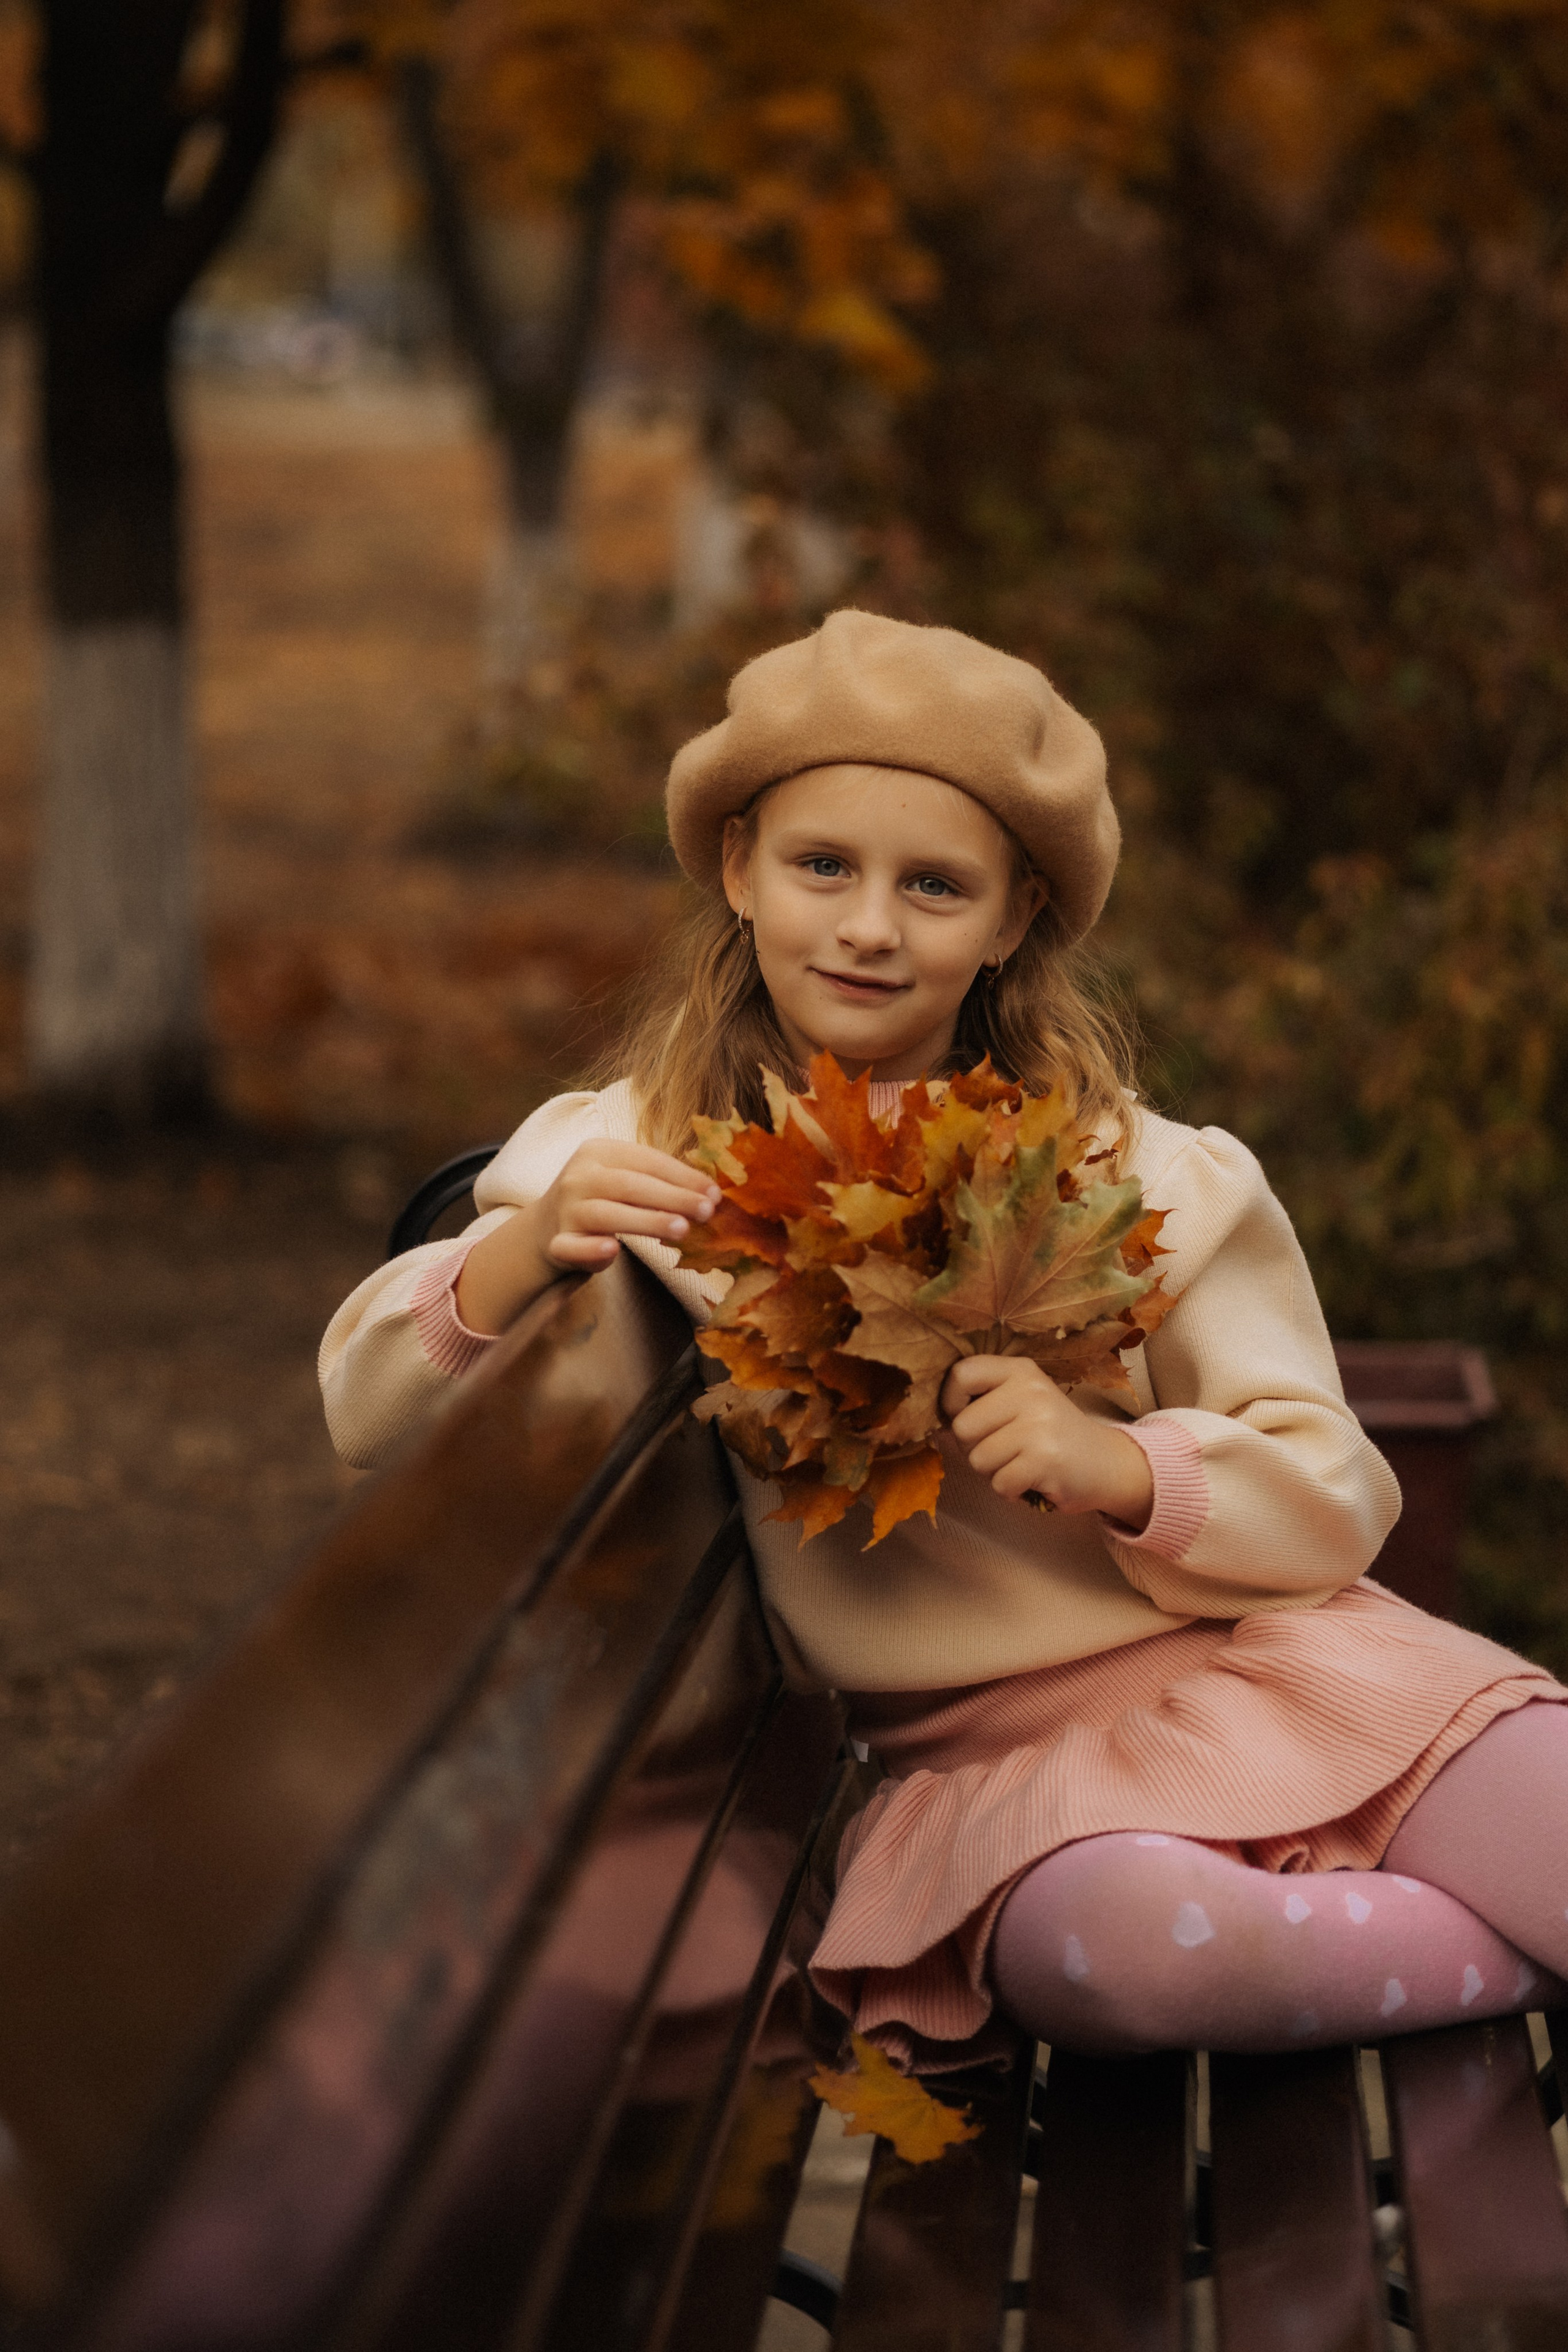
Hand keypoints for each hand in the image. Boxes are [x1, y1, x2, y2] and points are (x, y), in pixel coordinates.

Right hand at [455, 1142, 720, 1335]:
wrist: (545, 1229)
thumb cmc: (601, 1200)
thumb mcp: (623, 1180)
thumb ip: (658, 1182)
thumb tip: (711, 1192)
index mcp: (598, 1151)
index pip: (646, 1160)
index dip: (683, 1176)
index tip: (715, 1193)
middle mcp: (578, 1176)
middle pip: (629, 1185)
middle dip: (673, 1197)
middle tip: (708, 1212)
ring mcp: (565, 1210)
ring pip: (606, 1213)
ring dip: (646, 1221)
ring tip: (682, 1229)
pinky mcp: (556, 1243)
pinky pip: (572, 1247)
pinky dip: (591, 1249)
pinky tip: (613, 1251)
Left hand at [941, 1355, 1153, 1528]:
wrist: (1106, 1463)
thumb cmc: (1050, 1435)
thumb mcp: (1019, 1404)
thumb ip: (979, 1405)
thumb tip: (935, 1427)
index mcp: (1020, 1370)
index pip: (961, 1373)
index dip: (950, 1401)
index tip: (964, 1417)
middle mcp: (1030, 1390)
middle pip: (963, 1426)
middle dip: (976, 1448)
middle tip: (1008, 1449)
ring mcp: (1039, 1424)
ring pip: (977, 1459)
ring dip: (995, 1471)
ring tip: (1023, 1463)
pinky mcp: (1045, 1459)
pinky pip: (998, 1483)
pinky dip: (1011, 1490)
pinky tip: (1033, 1480)